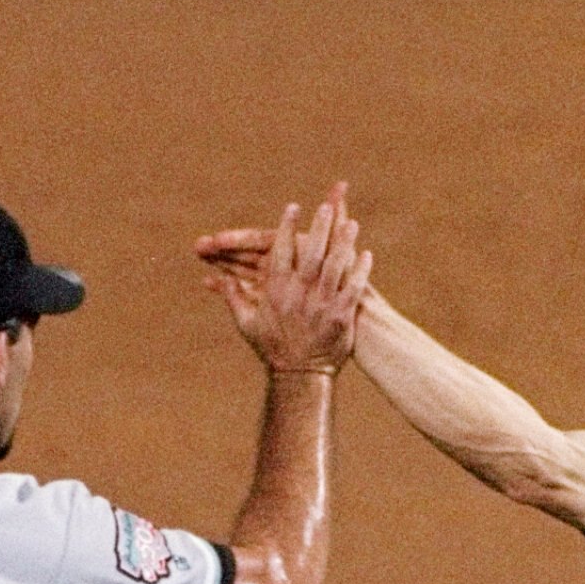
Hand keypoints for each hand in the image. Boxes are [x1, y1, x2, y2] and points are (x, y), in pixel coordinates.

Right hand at [198, 189, 370, 372]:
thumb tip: (217, 279)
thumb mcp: (247, 324)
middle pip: (311, 253)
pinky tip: (367, 254)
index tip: (293, 207)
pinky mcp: (341, 317)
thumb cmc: (272, 349)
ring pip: (336, 267)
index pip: (281, 252)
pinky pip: (353, 289)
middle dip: (319, 227)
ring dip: (344, 244)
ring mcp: (323, 305)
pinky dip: (360, 271)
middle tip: (326, 206)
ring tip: (352, 224)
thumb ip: (233, 298)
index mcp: (277, 292)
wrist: (299, 376)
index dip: (286, 228)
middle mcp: (300, 295)